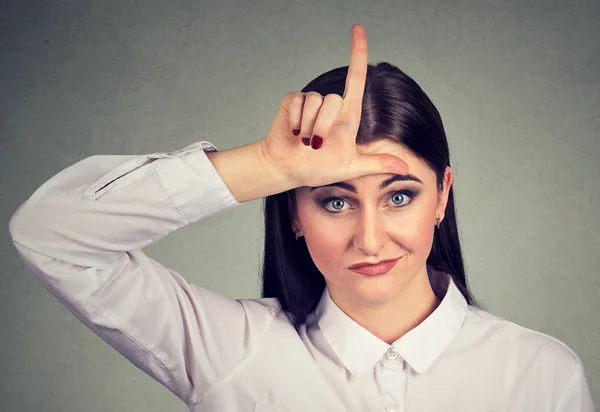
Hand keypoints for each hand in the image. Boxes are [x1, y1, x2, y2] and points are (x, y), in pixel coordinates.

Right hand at [258, 24, 408, 188]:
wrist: (289, 170)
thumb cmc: (319, 168)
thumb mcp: (351, 167)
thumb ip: (377, 164)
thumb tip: (406, 168)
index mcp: (347, 115)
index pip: (356, 78)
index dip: (358, 52)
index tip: (357, 28)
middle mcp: (330, 105)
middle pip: (333, 99)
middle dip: (324, 127)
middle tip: (317, 146)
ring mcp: (310, 102)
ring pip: (315, 102)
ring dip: (309, 128)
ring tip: (304, 141)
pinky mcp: (293, 102)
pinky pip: (298, 103)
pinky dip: (296, 123)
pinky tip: (294, 133)